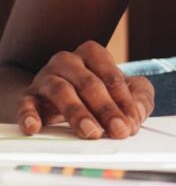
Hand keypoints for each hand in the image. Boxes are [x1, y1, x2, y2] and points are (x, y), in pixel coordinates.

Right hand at [16, 41, 154, 139]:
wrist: (53, 96)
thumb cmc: (97, 93)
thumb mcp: (125, 92)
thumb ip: (139, 100)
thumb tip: (136, 116)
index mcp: (92, 54)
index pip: (111, 76)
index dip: (123, 101)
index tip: (131, 123)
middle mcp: (68, 61)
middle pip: (89, 83)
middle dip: (106, 109)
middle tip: (117, 130)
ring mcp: (46, 77)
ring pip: (61, 91)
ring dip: (77, 113)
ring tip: (90, 132)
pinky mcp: (28, 96)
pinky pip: (26, 104)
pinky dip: (29, 116)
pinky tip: (35, 128)